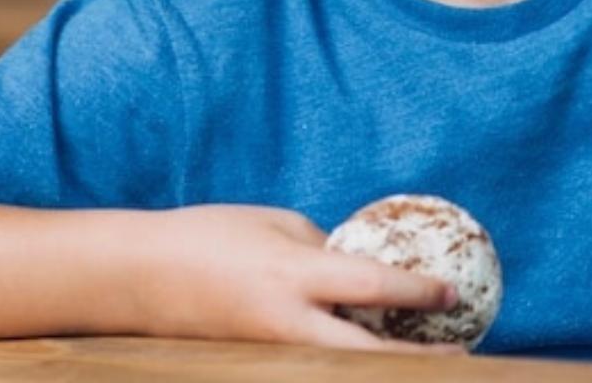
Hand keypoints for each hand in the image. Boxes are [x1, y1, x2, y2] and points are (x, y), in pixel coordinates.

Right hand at [130, 205, 462, 353]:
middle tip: (458, 355)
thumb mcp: (276, 224)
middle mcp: (286, 321)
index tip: (453, 293)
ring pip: (342, 367)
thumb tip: (361, 268)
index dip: (418, 291)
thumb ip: (324, 249)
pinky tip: (369, 351)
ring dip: (382, 362)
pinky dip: (346, 358)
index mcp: (294, 273)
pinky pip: (313, 363)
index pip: (372, 285)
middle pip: (365, 354)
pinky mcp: (255, 363)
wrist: (134, 276)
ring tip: (422, 357)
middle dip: (413, 359)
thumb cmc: (209, 235)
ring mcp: (269, 350)